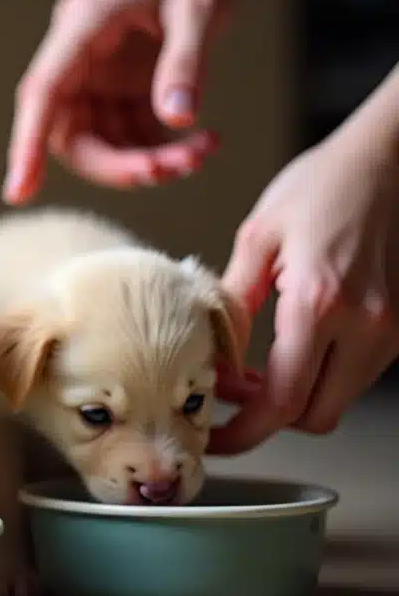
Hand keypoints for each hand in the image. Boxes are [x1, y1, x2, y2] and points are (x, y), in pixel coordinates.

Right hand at [4, 0, 246, 203]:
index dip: (27, 144)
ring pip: (100, 140)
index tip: (19, 191)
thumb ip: (186, 63)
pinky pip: (129, 133)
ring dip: (145, 161)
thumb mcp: (201, 6)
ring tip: (201, 152)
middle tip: (175, 169)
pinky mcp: (123, 84)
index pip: (43, 93)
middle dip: (117, 164)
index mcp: (84, 27)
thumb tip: (178, 119)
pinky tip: (202, 142)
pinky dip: (162, 148)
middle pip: (70, 131)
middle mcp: (81, 55)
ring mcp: (100, 74)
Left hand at [208, 113, 398, 453]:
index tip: (217, 439)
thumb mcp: (259, 237)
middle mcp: (366, 326)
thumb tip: (214, 355)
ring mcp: (393, 329)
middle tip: (231, 398)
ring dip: (298, 398)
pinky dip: (324, 376)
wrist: (393, 156)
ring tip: (258, 371)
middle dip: (270, 420)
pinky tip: (297, 350)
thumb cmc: (323, 184)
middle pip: (314, 416)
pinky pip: (359, 374)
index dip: (245, 432)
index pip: (282, 402)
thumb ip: (232, 302)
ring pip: (339, 399)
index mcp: (319, 304)